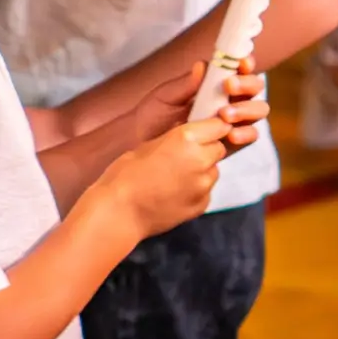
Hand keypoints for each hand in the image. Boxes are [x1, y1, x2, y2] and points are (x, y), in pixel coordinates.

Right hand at [92, 112, 235, 237]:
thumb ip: (174, 139)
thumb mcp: (148, 144)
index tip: (205, 132)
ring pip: (213, 171)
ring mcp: (203, 185)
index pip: (218, 126)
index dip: (212, 129)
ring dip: (202, 171)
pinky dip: (196, 191)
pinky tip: (174, 193)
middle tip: (185, 156)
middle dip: (207, 150)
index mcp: (186, 139)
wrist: (119, 212)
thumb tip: (188, 134)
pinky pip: (206, 191)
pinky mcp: (202, 205)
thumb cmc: (125, 175)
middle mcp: (201, 160)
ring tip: (175, 178)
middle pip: (218, 149)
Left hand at [129, 59, 268, 156]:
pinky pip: (250, 137)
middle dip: (247, 85)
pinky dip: (245, 134)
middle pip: (255, 88)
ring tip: (225, 114)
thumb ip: (184, 84)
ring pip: (258, 110)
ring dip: (247, 109)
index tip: (240, 63)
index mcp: (216, 83)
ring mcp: (233, 122)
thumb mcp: (164, 97)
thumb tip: (202, 66)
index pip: (240, 68)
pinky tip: (230, 134)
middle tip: (229, 87)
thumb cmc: (152, 117)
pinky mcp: (231, 144)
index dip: (246, 63)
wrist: (141, 147)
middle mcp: (229, 100)